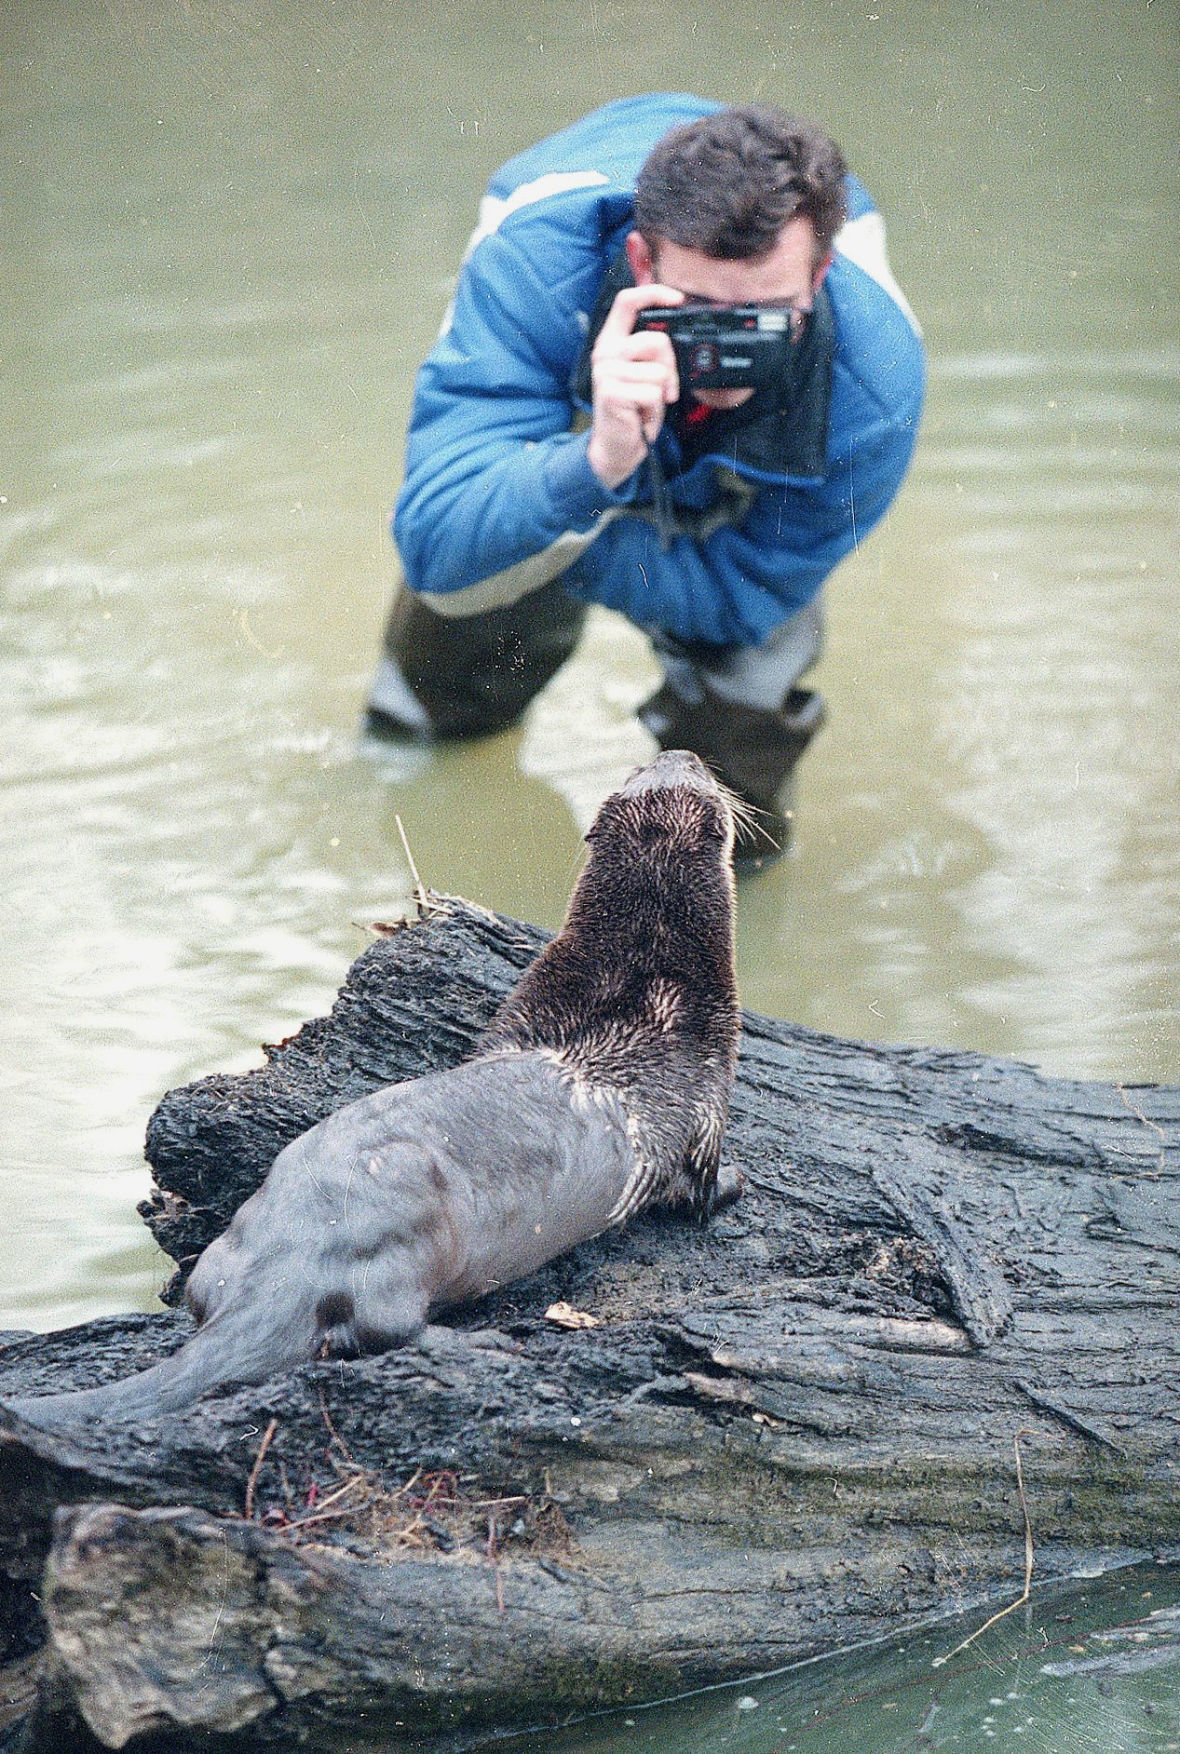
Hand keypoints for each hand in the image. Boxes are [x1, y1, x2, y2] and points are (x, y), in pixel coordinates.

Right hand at [586, 283, 683, 489]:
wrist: (617, 446)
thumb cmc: (634, 409)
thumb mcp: (644, 374)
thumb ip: (653, 351)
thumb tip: (677, 335)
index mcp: (611, 342)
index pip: (627, 302)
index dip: (654, 293)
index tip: (678, 299)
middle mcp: (605, 353)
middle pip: (656, 340)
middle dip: (671, 367)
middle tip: (664, 388)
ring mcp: (606, 372)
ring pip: (658, 371)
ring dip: (662, 393)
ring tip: (647, 404)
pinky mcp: (611, 393)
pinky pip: (653, 392)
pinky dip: (654, 408)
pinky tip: (641, 415)